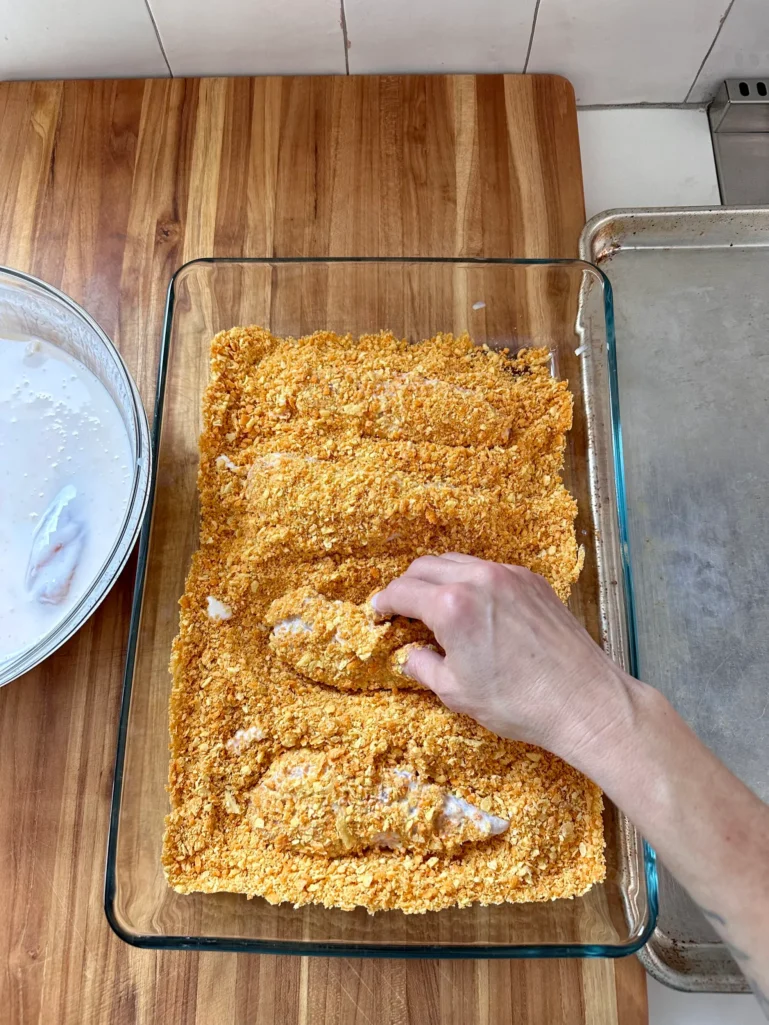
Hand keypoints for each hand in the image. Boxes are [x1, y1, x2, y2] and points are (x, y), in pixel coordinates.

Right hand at [372, 553, 635, 765]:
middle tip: (400, 608)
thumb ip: (423, 666)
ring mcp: (509, 576)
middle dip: (407, 586)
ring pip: (458, 563)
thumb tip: (410, 654)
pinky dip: (470, 581)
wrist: (584, 700)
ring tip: (434, 605)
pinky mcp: (532, 581)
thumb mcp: (456, 692)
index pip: (402, 591)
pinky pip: (489, 570)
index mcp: (452, 605)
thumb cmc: (519, 702)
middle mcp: (478, 579)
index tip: (377, 612)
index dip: (383, 603)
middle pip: (426, 567)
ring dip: (438, 578)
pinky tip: (473, 606)